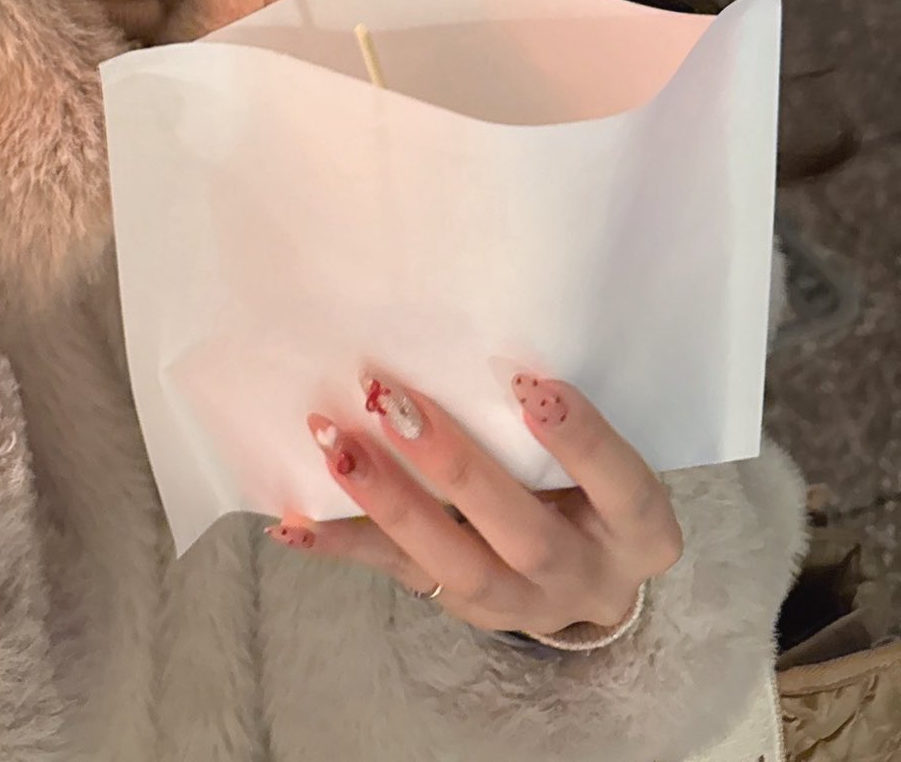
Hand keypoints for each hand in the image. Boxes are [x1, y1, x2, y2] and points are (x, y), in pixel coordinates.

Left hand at [268, 369, 682, 638]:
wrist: (585, 585)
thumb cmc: (594, 490)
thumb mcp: (608, 462)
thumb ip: (563, 417)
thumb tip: (484, 325)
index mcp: (638, 534)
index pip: (621, 488)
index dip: (580, 441)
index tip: (526, 383)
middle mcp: (581, 578)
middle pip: (522, 533)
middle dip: (454, 467)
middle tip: (392, 400)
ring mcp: (519, 604)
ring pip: (453, 564)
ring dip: (388, 501)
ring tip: (336, 444)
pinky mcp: (458, 605)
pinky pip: (397, 574)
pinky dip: (343, 545)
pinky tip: (293, 522)